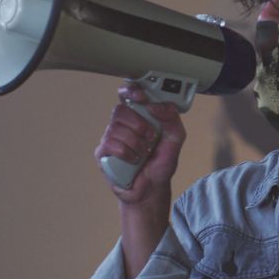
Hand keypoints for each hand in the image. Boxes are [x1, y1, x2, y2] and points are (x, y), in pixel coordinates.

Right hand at [94, 82, 186, 204]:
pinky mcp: (103, 153)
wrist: (152, 188)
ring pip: (116, 128)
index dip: (131, 91)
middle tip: (151, 137)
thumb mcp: (175, 139)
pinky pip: (110, 144)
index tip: (141, 97)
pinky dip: (126, 152)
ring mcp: (110, 137)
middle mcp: (122, 124)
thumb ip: (172, 119)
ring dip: (136, 142)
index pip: (127, 94)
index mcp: (138, 115)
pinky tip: (134, 160)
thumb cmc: (160, 162)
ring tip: (144, 153)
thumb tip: (157, 106)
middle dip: (139, 125)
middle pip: (120, 110)